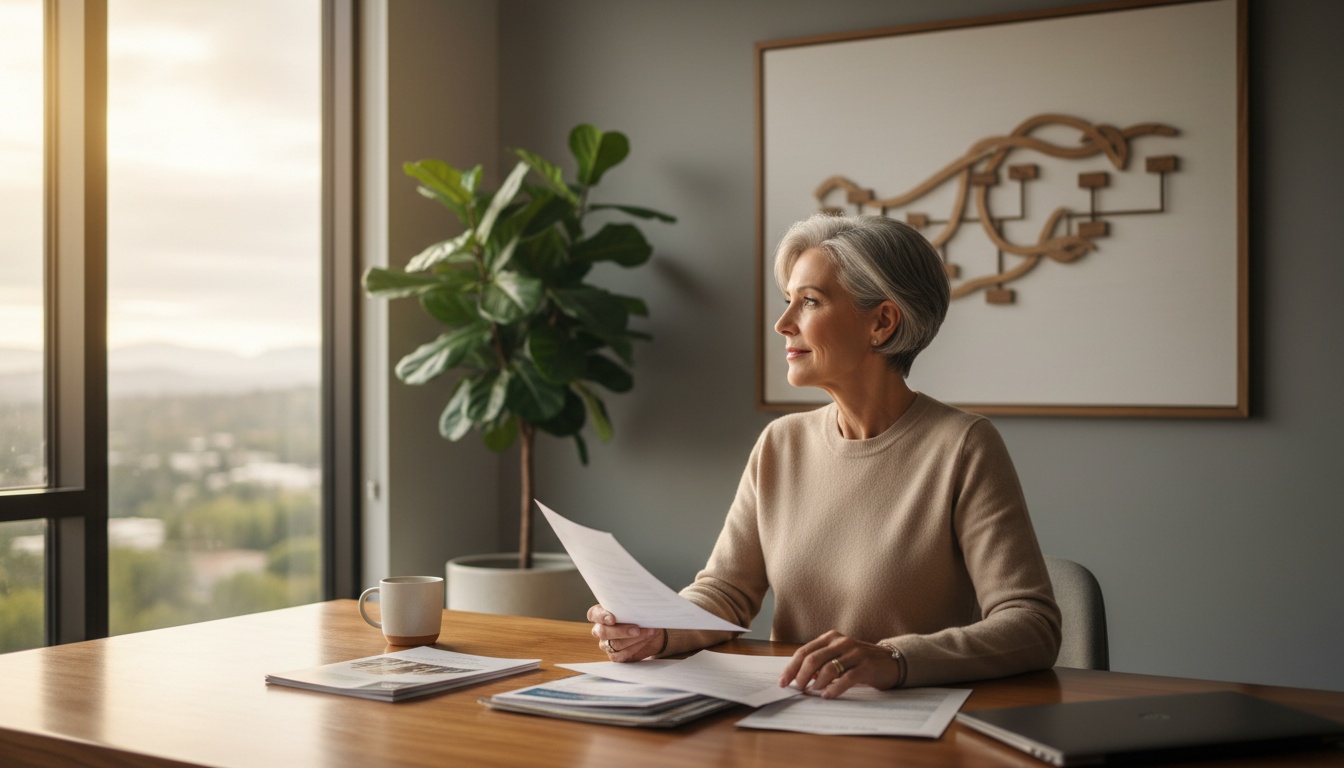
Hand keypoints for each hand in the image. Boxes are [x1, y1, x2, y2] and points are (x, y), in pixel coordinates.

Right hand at [587, 604, 666, 661]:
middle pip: (602, 632)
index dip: (601, 616)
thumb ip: (633, 606)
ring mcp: (606, 644)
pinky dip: (636, 647)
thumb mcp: (638, 608)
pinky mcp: (615, 656)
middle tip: (637, 629)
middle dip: (620, 631)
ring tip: (649, 632)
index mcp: (601, 614)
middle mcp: (600, 629)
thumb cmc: (642, 615)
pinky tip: (645, 640)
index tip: (612, 619)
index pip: (593, 614)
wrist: (651, 631)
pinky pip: (621, 655)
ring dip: (633, 639)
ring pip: (614, 644)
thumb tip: (640, 607)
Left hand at [778, 629, 902, 698]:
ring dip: (816, 683)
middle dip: (800, 676)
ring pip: (828, 668)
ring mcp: (855, 653)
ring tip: (812, 692)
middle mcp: (841, 642)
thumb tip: (800, 677)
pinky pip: (846, 678)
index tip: (783, 681)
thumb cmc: (860, 661)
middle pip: (812, 659)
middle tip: (798, 689)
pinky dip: (834, 688)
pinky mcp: (866, 666)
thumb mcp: (839, 657)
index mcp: (830, 638)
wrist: (891, 661)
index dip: (791, 667)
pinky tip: (827, 696)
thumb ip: (821, 663)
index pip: (804, 651)